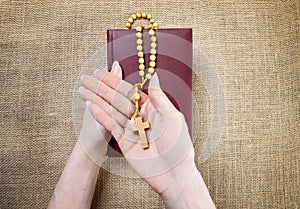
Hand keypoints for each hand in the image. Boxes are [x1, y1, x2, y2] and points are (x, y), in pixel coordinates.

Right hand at [80, 62, 194, 191]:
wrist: (173, 174)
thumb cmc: (178, 146)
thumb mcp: (171, 117)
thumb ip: (158, 97)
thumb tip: (153, 76)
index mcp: (152, 108)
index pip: (130, 91)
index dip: (115, 81)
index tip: (102, 73)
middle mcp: (140, 116)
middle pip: (117, 99)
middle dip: (102, 88)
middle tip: (87, 79)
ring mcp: (131, 128)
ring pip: (111, 110)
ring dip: (97, 99)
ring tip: (83, 89)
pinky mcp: (124, 141)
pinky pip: (110, 125)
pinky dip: (100, 115)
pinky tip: (90, 105)